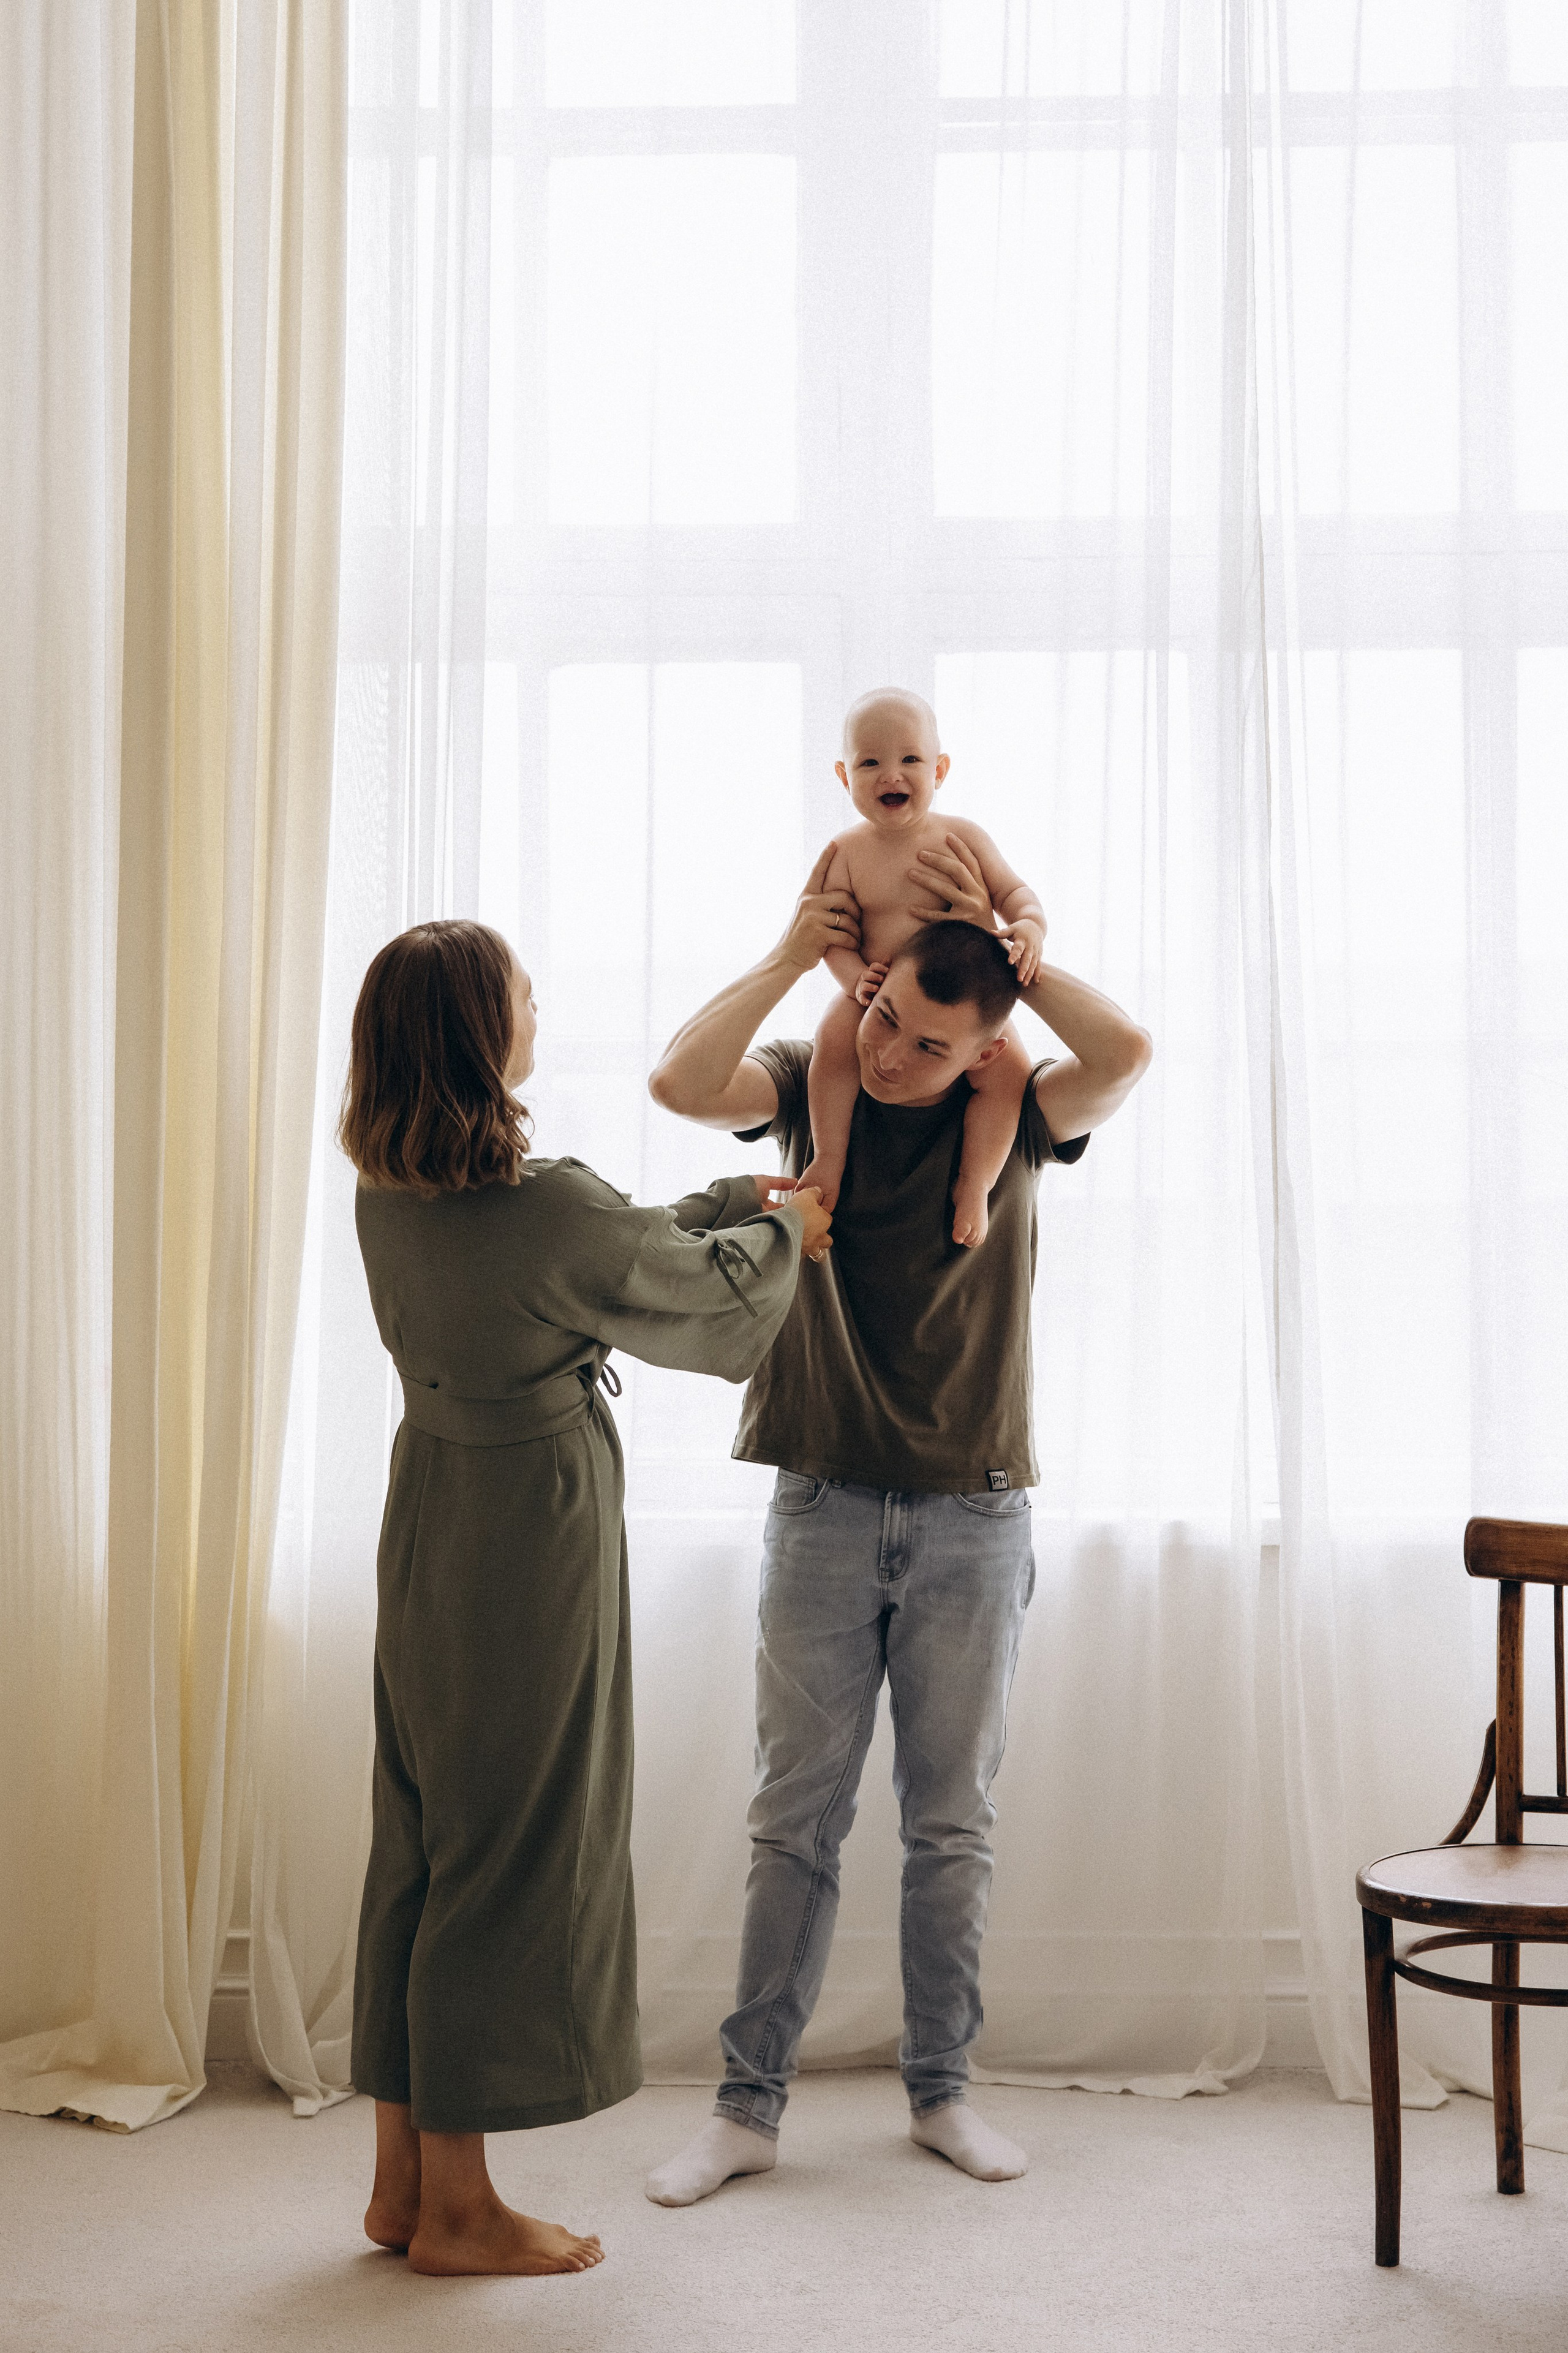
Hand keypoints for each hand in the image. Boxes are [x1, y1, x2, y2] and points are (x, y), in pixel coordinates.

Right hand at [777, 844, 861, 972]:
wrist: (786, 960)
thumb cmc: (801, 940)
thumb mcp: (805, 917)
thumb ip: (819, 906)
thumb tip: (840, 900)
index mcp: (806, 897)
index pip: (818, 873)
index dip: (826, 857)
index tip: (834, 843)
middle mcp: (809, 903)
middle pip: (844, 897)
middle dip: (855, 911)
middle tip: (857, 922)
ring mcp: (813, 918)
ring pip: (846, 918)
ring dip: (855, 931)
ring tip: (855, 939)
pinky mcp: (819, 933)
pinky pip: (845, 935)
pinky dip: (852, 942)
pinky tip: (852, 946)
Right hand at [787, 1184, 833, 1262]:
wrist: (784, 1227)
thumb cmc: (797, 1211)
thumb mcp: (806, 1195)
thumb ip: (814, 1192)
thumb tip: (818, 1191)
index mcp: (825, 1221)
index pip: (828, 1218)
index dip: (821, 1215)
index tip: (813, 1212)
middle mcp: (820, 1236)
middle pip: (828, 1241)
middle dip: (824, 1239)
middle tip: (816, 1234)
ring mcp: (810, 1247)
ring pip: (819, 1254)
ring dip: (816, 1251)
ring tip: (811, 1248)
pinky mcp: (800, 1254)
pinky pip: (803, 1257)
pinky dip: (801, 1254)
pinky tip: (797, 1251)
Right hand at [854, 960, 888, 1006]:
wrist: (865, 990)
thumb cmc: (876, 981)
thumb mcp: (881, 974)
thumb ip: (885, 967)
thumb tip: (890, 958)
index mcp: (871, 972)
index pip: (873, 966)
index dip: (880, 967)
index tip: (888, 970)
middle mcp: (865, 979)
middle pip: (866, 974)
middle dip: (874, 976)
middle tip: (882, 979)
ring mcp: (862, 988)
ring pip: (863, 986)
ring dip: (869, 986)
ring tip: (877, 988)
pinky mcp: (861, 997)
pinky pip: (861, 999)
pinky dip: (864, 1000)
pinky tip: (869, 1002)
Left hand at [908, 833, 996, 932]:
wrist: (990, 951)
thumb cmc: (980, 924)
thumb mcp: (981, 902)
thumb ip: (971, 887)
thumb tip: (954, 868)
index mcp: (983, 889)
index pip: (972, 864)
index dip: (961, 848)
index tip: (948, 835)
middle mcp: (978, 897)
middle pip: (957, 870)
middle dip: (938, 860)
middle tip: (920, 853)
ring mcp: (969, 911)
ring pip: (945, 890)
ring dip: (926, 879)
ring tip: (910, 872)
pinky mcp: (960, 926)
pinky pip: (937, 917)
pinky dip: (923, 913)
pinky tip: (910, 909)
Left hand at [1002, 918, 1044, 985]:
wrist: (1036, 925)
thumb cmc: (1020, 928)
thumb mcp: (1012, 928)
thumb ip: (1002, 932)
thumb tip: (991, 932)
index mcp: (1022, 940)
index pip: (1018, 948)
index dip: (1014, 955)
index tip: (1010, 962)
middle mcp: (1030, 947)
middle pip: (1027, 959)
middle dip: (1023, 969)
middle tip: (1019, 979)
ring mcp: (1036, 952)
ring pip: (1033, 964)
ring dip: (1029, 974)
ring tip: (1024, 984)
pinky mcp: (1039, 955)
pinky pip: (1038, 965)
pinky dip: (1037, 973)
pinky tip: (1035, 982)